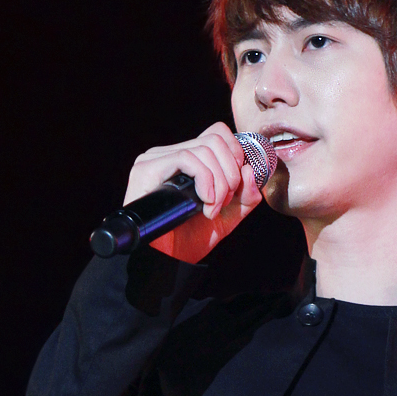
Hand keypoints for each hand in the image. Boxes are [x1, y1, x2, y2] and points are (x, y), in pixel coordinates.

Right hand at [123, 121, 263, 264]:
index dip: (235, 154)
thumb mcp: (227, 216)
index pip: (217, 133)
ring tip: (211, 210)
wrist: (166, 262)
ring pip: (203, 149)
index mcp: (185, 159)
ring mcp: (155, 160)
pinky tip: (204, 204)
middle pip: (215, 140)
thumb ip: (245, 196)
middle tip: (223, 203)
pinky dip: (205, 181)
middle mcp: (168, 154)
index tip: (236, 187)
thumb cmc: (190, 240)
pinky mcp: (146, 169)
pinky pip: (186, 158)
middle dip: (230, 174)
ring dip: (218, 183)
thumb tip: (250, 169)